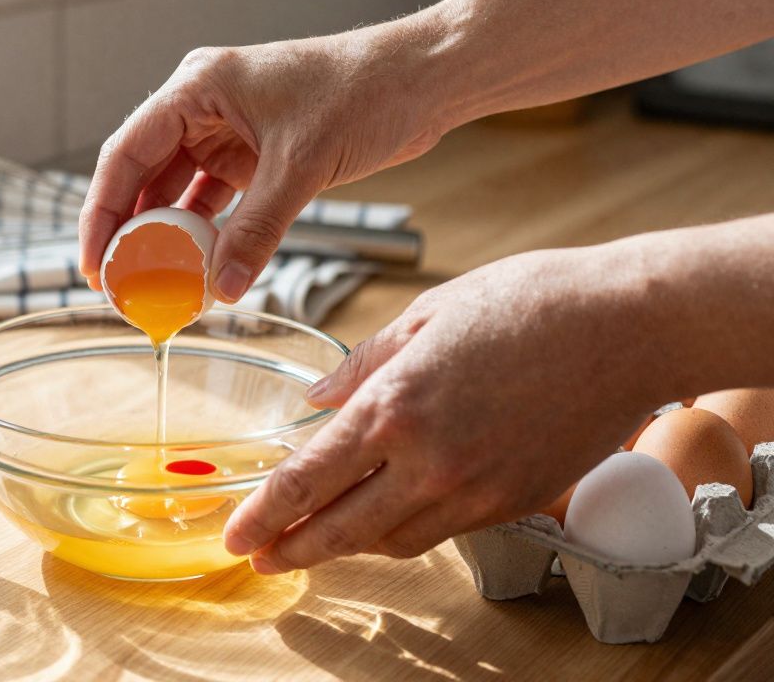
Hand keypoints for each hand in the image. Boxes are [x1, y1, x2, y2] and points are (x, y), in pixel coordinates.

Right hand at [77, 22, 447, 301]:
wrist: (422, 80)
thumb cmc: (365, 89)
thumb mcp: (302, 164)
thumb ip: (258, 228)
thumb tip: (222, 286)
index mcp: (197, 86)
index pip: (126, 154)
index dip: (101, 212)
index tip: (93, 263)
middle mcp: (203, 105)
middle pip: (144, 175)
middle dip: (129, 232)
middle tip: (119, 286)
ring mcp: (227, 130)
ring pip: (177, 192)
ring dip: (168, 238)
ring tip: (155, 286)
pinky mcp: (254, 153)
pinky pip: (214, 200)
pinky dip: (206, 234)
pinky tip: (199, 268)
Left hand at [222, 245, 667, 570]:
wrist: (626, 327)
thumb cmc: (528, 303)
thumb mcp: (426, 315)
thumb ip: (362, 365)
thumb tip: (316, 398)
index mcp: (394, 407)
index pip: (308, 480)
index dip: (264, 515)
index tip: (236, 534)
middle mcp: (428, 461)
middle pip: (340, 529)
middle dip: (291, 549)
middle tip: (261, 558)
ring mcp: (473, 490)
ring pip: (390, 540)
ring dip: (345, 546)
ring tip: (314, 541)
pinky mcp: (511, 504)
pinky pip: (440, 533)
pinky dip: (400, 533)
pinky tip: (383, 520)